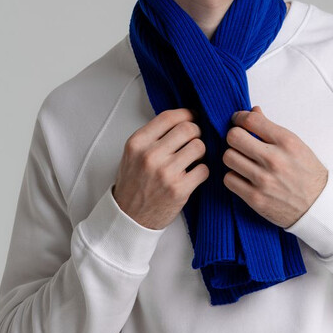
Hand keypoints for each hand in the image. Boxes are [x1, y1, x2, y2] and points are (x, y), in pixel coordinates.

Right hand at [113, 108, 208, 229]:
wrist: (128, 217)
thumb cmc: (133, 183)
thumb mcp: (133, 154)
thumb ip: (153, 136)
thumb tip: (183, 119)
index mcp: (137, 143)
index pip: (169, 117)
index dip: (186, 114)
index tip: (193, 117)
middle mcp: (150, 156)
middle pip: (188, 128)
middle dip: (197, 132)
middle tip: (195, 139)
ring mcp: (165, 173)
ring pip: (199, 146)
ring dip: (201, 151)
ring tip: (194, 158)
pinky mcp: (179, 190)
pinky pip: (204, 169)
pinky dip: (202, 170)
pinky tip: (194, 174)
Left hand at [222, 105, 327, 228]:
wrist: (319, 206)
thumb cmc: (307, 173)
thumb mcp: (296, 145)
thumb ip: (271, 128)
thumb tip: (253, 111)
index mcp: (286, 142)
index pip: (251, 120)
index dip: (240, 117)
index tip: (238, 121)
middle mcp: (274, 159)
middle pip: (234, 137)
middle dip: (234, 136)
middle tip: (239, 142)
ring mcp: (263, 180)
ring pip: (228, 157)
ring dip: (233, 157)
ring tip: (242, 160)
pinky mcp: (256, 198)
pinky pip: (229, 179)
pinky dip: (233, 176)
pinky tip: (243, 176)